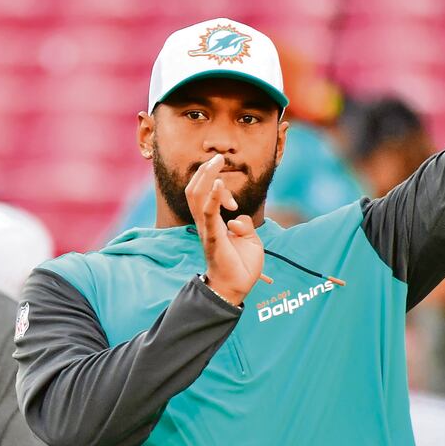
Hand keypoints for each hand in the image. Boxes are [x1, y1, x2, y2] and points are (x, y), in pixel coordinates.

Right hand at [186, 154, 263, 304]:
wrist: (238, 288)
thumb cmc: (241, 265)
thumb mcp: (249, 239)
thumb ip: (244, 224)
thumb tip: (237, 218)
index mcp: (212, 223)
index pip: (206, 196)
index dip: (219, 189)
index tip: (234, 203)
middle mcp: (205, 224)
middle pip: (195, 191)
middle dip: (204, 171)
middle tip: (218, 157)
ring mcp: (207, 230)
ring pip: (196, 196)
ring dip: (205, 176)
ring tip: (216, 161)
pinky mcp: (213, 238)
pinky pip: (208, 214)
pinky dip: (213, 197)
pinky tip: (218, 183)